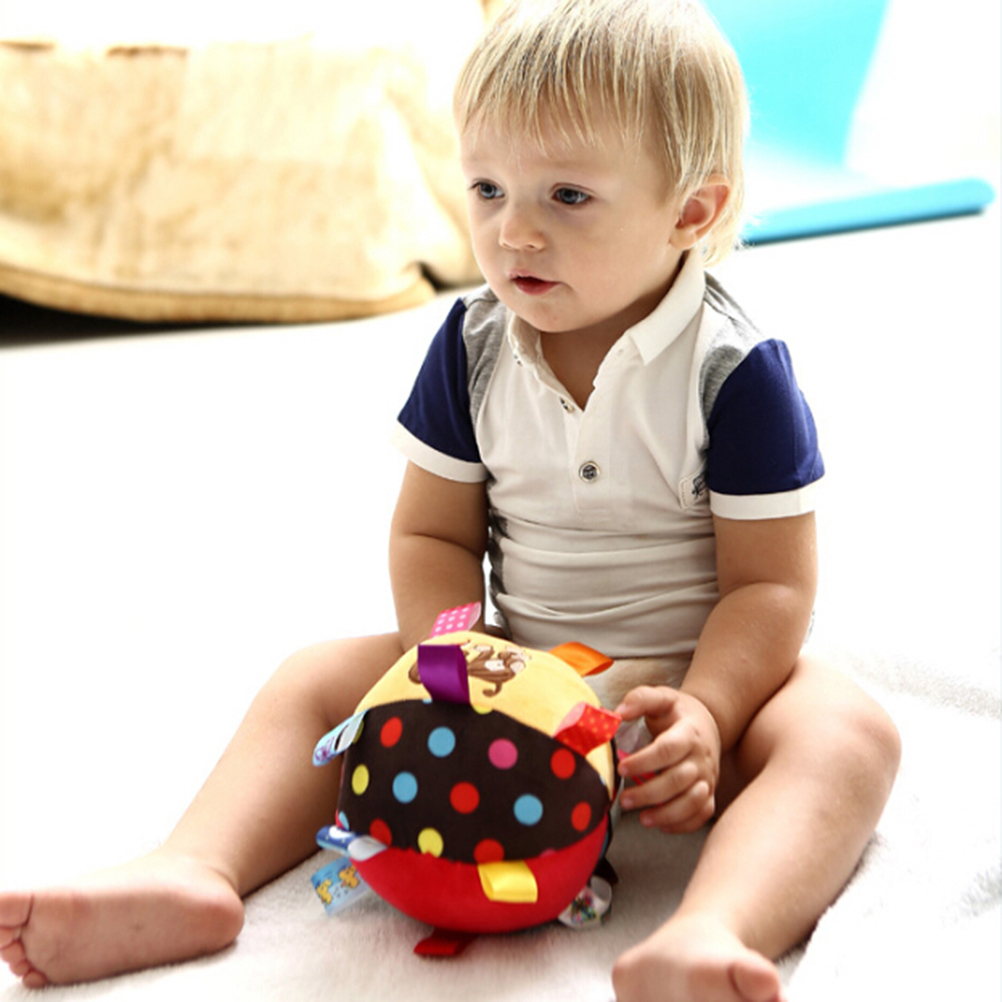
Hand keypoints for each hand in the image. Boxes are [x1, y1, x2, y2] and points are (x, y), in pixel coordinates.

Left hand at [615, 686, 720, 832]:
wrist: (708, 723)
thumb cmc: (678, 712)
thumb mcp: (662, 698)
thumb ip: (640, 699)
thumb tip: (617, 713)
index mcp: (689, 732)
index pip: (667, 749)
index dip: (644, 761)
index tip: (621, 768)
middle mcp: (701, 757)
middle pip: (678, 780)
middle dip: (649, 793)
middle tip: (623, 799)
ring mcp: (708, 777)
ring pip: (693, 802)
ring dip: (667, 813)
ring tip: (642, 818)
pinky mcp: (709, 792)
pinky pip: (702, 814)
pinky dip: (683, 824)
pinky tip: (661, 824)